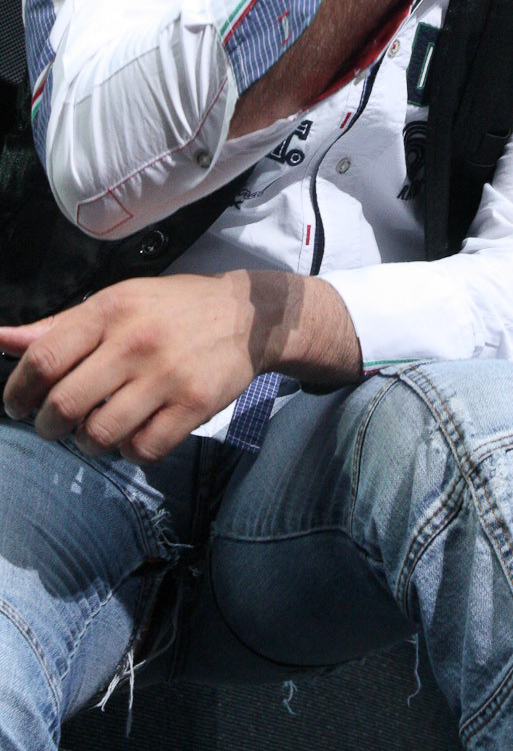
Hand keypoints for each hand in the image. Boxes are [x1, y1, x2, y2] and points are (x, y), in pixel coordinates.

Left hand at [0, 271, 361, 461]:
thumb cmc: (171, 308)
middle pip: (64, 404)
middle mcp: (136, 341)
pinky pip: (142, 449)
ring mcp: (167, 376)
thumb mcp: (117, 301)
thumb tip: (1, 338)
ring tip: (97, 429)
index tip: (17, 406)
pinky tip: (135, 434)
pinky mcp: (194, 405)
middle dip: (48, 425)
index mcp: (110, 310)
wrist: (247, 315)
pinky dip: (130, 451)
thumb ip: (59, 326)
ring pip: (100, 434)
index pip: (44, 359)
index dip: (18, 391)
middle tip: (55, 424)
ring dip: (88, 442)